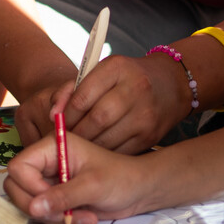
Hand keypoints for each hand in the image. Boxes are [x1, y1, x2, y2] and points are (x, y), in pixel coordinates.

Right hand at [3, 131, 150, 223]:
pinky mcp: (53, 197)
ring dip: (54, 218)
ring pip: (29, 205)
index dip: (29, 187)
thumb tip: (34, 208)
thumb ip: (62, 196)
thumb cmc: (119, 178)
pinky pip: (42, 214)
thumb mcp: (92, 185)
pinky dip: (59, 222)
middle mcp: (45, 162)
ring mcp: (48, 181)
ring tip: (83, 218)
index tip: (53, 199)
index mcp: (51, 147)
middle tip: (67, 215)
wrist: (137, 190)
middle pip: (16, 187)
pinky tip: (83, 219)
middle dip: (39, 207)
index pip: (18, 166)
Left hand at [17, 54, 189, 153]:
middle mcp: (135, 89)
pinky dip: (103, 155)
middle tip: (63, 140)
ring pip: (107, 139)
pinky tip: (95, 154)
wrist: (171, 84)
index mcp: (117, 68)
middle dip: (75, 133)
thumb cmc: (126, 78)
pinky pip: (120, 151)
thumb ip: (73, 89)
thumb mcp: (102, 72)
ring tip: (76, 148)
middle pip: (96, 119)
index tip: (56, 122)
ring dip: (87, 147)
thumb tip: (53, 115)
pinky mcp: (150, 136)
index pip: (83, 96)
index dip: (65, 114)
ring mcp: (145, 114)